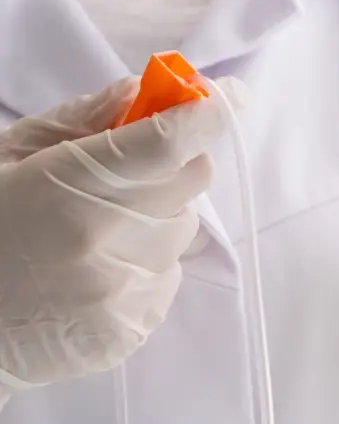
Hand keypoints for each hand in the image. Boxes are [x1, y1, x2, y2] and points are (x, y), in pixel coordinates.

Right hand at [0, 75, 241, 397]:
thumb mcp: (6, 157)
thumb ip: (79, 121)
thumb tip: (142, 91)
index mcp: (70, 190)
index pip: (169, 143)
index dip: (209, 113)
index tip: (230, 95)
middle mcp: (107, 245)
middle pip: (190, 183)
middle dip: (169, 168)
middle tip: (124, 176)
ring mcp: (122, 295)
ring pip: (182, 233)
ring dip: (154, 221)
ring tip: (91, 235)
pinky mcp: (130, 332)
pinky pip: (167, 278)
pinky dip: (143, 267)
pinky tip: (91, 274)